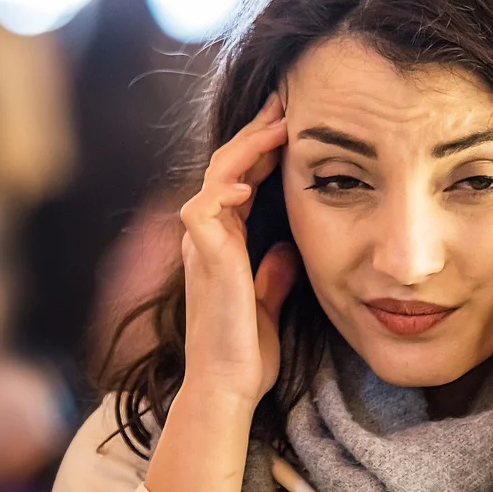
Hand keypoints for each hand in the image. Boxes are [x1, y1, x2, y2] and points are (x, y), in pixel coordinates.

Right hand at [176, 93, 298, 416]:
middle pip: (226, 167)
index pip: (239, 181)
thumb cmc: (246, 353)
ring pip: (216, 175)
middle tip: (286, 104)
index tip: (290, 125)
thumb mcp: (268, 303)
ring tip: (279, 123)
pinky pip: (205, 207)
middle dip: (256, 134)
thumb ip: (274, 275)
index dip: (262, 152)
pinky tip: (252, 175)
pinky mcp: (203, 257)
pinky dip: (226, 187)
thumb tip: (287, 250)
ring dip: (248, 147)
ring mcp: (201, 244)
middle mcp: (207, 237)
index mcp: (222, 244)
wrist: (228, 387)